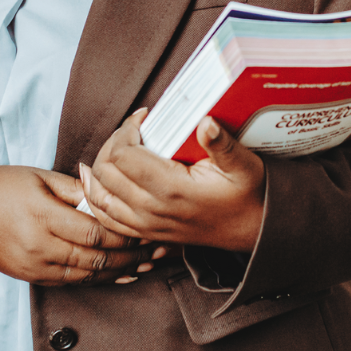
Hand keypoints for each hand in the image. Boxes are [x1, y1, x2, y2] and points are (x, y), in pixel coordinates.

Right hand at [0, 161, 164, 284]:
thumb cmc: (1, 185)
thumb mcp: (39, 176)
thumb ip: (75, 189)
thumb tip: (107, 192)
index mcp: (42, 215)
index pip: (94, 232)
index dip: (124, 234)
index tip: (147, 226)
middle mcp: (39, 246)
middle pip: (95, 258)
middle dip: (130, 255)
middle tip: (157, 248)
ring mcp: (34, 266)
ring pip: (86, 275)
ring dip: (119, 271)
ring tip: (146, 263)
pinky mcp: (31, 277)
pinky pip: (71, 282)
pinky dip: (97, 279)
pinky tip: (118, 273)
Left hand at [81, 110, 265, 252]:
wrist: (254, 230)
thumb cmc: (248, 194)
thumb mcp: (243, 164)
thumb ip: (221, 143)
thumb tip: (205, 121)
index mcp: (172, 190)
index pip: (123, 155)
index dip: (126, 129)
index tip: (143, 116)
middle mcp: (153, 210)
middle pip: (105, 172)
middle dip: (112, 143)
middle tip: (132, 129)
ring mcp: (147, 225)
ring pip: (99, 196)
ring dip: (99, 168)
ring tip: (114, 146)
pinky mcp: (146, 233)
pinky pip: (106, 219)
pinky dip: (96, 198)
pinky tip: (96, 180)